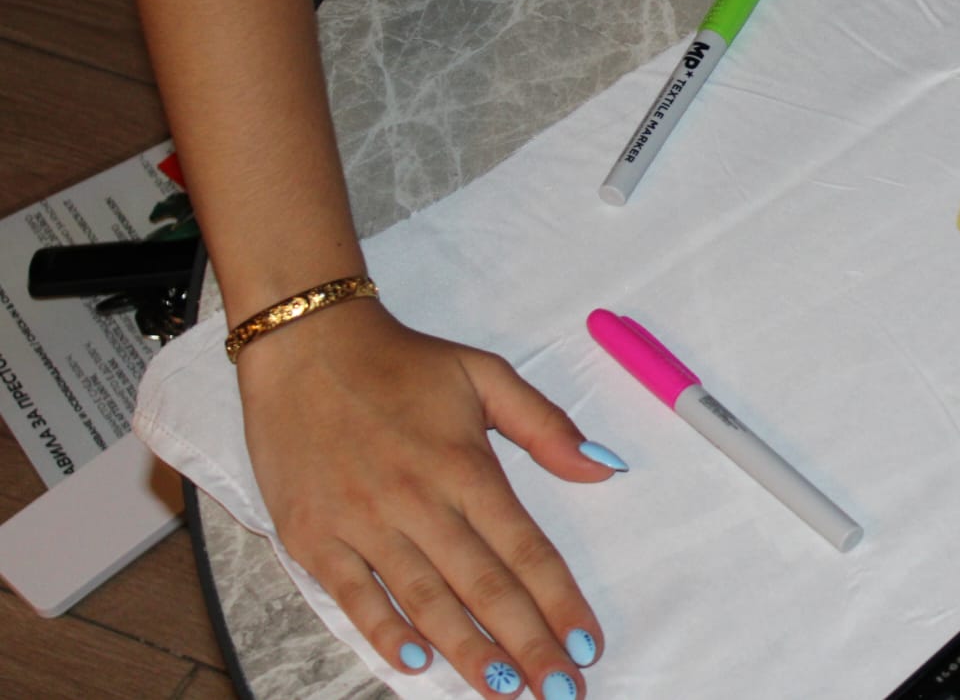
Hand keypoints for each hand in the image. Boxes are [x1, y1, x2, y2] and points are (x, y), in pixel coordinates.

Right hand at [237, 300, 616, 697]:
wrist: (306, 343)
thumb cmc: (402, 362)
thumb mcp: (486, 375)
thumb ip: (546, 427)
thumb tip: (605, 468)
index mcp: (466, 466)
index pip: (526, 549)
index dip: (559, 602)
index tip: (587, 645)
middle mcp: (418, 500)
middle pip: (484, 588)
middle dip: (527, 646)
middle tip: (560, 692)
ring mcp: (362, 522)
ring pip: (425, 600)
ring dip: (468, 652)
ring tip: (505, 691)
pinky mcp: (311, 534)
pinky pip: (351, 595)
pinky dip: (381, 630)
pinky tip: (413, 663)